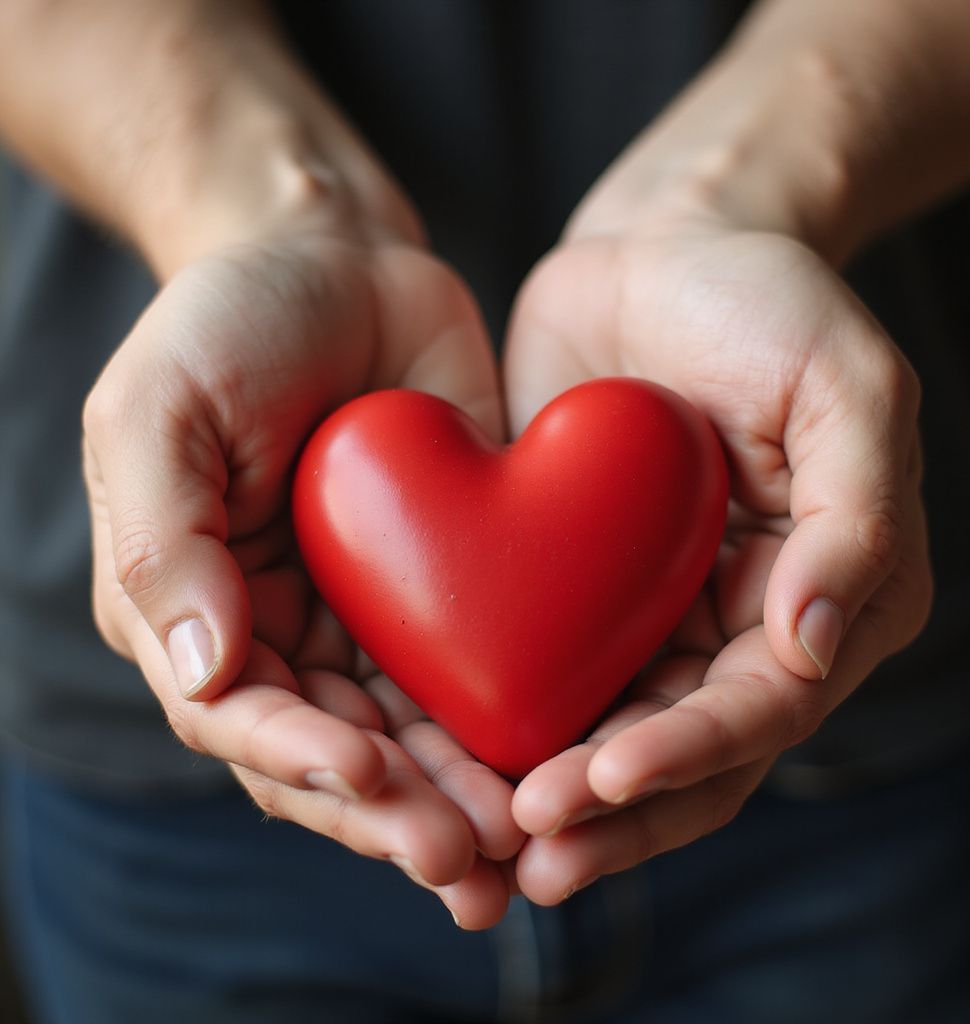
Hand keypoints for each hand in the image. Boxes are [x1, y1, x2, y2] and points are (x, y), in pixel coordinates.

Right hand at [84, 222, 522, 929]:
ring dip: (465, 798)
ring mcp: (373, 613)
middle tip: (468, 863)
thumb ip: (162, 539)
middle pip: (338, 754)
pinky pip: (482, 669)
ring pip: (417, 736)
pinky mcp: (453, 581)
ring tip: (524, 849)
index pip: (240, 718)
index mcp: (204, 606)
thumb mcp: (161, 406)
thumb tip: (198, 674)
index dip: (300, 760)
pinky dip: (515, 725)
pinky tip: (563, 764)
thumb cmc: (230, 320)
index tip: (369, 779)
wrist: (336, 256)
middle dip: (399, 813)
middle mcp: (289, 631)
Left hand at [503, 212, 931, 903]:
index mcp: (822, 597)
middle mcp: (735, 626)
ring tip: (487, 841)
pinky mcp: (571, 585)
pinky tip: (442, 756)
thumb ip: (857, 516)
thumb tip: (814, 649)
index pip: (760, 710)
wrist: (662, 248)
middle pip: (682, 754)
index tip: (602, 776)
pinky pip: (539, 668)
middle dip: (609, 810)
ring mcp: (650, 613)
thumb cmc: (765, 302)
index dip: (688, 755)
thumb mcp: (846, 385)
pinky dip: (500, 722)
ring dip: (553, 799)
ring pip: (606, 735)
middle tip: (531, 849)